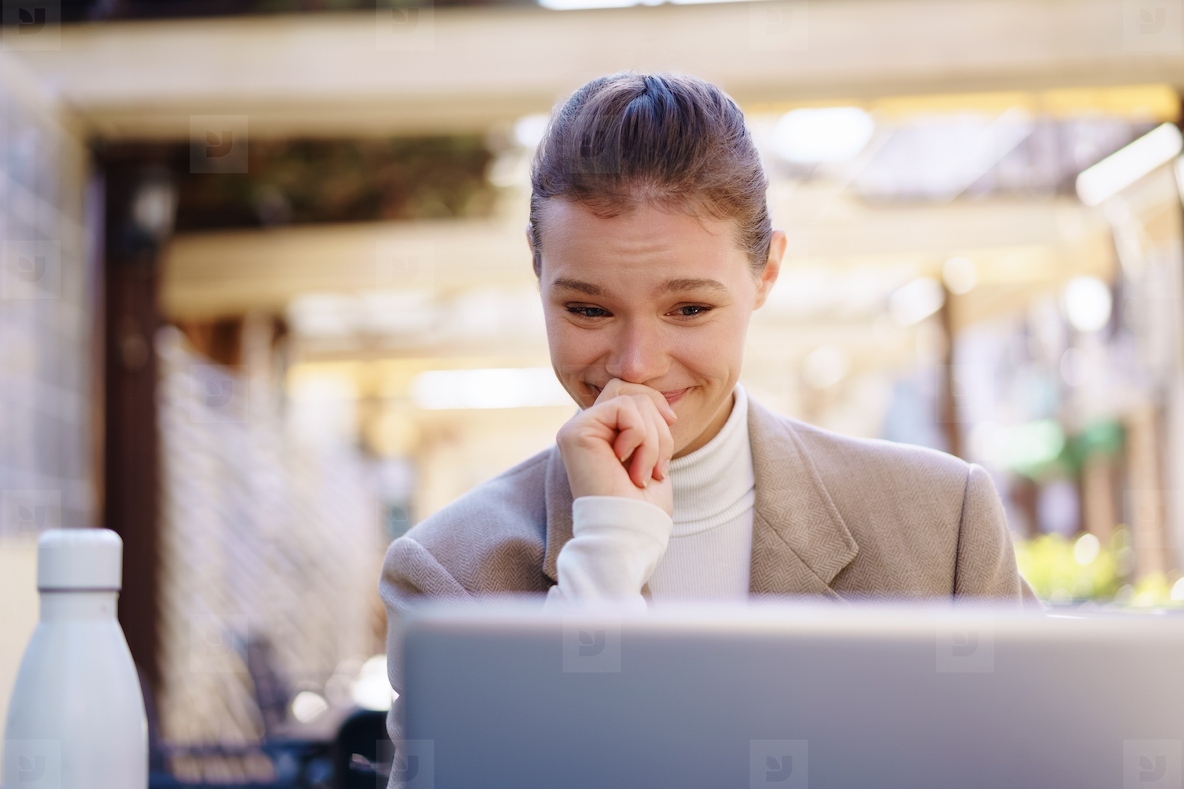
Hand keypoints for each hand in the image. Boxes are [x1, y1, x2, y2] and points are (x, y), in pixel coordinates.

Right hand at [556, 378, 677, 516]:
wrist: (629, 532)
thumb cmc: (642, 505)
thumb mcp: (651, 455)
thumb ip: (646, 425)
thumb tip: (657, 400)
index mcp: (601, 433)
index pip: (629, 392)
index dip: (655, 402)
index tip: (671, 423)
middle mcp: (584, 428)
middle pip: (630, 390)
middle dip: (658, 424)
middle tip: (658, 465)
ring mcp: (576, 428)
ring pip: (632, 400)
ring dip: (653, 439)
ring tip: (644, 473)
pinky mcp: (576, 431)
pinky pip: (624, 409)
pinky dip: (641, 437)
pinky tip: (629, 467)